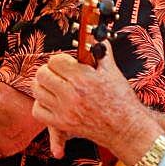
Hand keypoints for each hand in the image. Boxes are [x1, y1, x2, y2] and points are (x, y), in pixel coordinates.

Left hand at [31, 52, 162, 159]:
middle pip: (42, 74)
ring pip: (37, 91)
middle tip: (59, 74)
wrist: (127, 128)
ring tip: (55, 87)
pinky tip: (52, 102)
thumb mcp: (113, 72)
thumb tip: (97, 37)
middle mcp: (70, 94)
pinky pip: (38, 111)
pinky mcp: (62, 124)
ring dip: (44, 86)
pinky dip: (41, 105)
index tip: (67, 64)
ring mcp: (64, 110)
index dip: (60, 60)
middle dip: (49, 71)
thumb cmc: (121, 101)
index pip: (54, 61)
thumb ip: (102, 52)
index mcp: (82, 78)